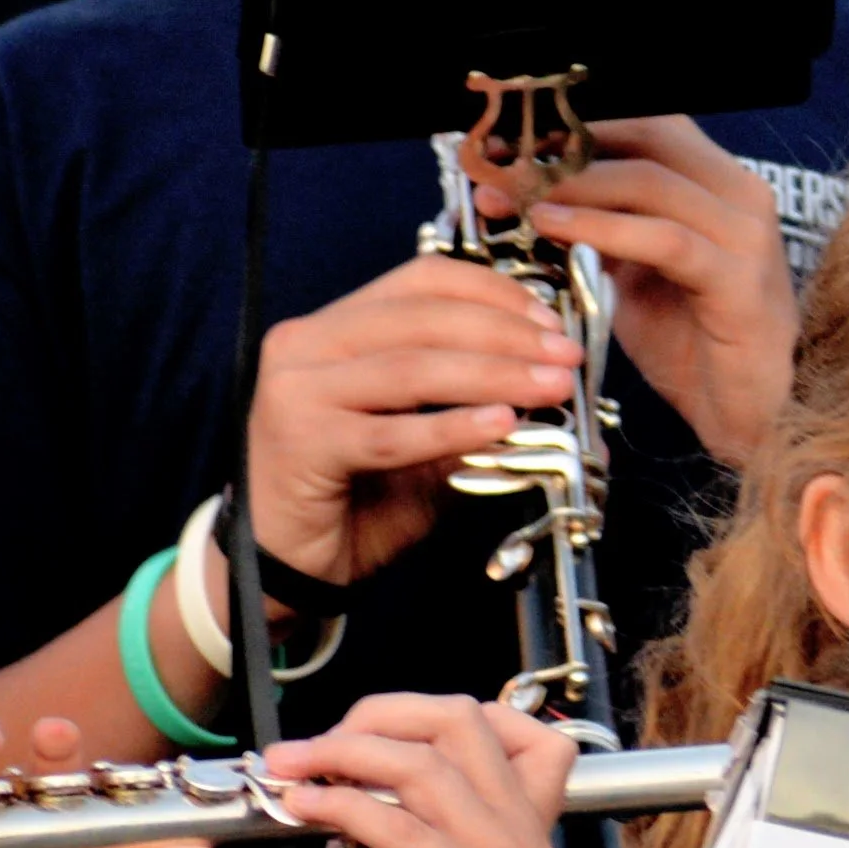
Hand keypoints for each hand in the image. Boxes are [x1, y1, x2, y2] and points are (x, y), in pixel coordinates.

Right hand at [245, 254, 582, 590]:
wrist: (284, 566)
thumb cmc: (354, 497)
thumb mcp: (419, 437)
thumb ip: (465, 401)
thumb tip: (544, 376)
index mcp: (333, 326)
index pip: (421, 281)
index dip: (493, 293)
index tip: (550, 321)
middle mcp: (306, 343)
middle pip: (422, 318)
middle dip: (506, 334)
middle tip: (564, 358)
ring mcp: (297, 390)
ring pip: (412, 369)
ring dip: (493, 375)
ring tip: (550, 388)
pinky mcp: (302, 442)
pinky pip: (392, 433)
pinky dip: (452, 427)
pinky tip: (501, 424)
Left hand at [263, 695, 666, 847]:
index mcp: (511, 819)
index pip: (473, 727)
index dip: (404, 721)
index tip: (349, 747)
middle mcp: (505, 817)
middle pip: (450, 718)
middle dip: (373, 715)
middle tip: (317, 747)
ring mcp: (491, 845)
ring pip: (418, 759)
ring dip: (342, 752)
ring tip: (291, 766)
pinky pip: (400, 826)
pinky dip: (343, 807)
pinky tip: (305, 809)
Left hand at [497, 116, 797, 466]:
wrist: (747, 412)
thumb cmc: (690, 342)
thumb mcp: (630, 271)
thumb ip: (595, 227)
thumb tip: (524, 196)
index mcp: (714, 181)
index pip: (643, 122)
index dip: (573, 123)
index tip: (506, 141)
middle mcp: (739, 192)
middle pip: (646, 136)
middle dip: (565, 147)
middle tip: (500, 165)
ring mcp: (745, 234)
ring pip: (650, 181)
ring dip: (572, 185)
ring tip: (516, 196)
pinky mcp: (740, 281)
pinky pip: (665, 240)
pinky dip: (603, 229)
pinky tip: (554, 230)